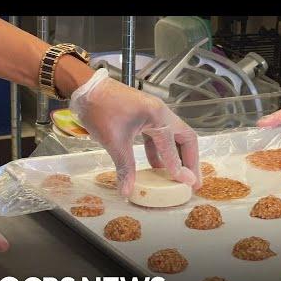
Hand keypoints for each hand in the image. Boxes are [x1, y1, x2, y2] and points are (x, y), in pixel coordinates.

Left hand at [70, 69, 199, 195]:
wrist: (86, 89)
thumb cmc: (100, 110)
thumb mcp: (114, 142)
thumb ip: (125, 168)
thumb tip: (127, 192)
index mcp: (157, 116)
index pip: (172, 147)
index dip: (179, 168)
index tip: (187, 184)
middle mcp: (161, 112)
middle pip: (185, 138)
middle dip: (190, 160)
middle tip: (193, 181)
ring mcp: (154, 112)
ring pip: (174, 136)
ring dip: (177, 155)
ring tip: (179, 176)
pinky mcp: (145, 115)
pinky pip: (159, 135)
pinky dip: (161, 151)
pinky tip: (156, 166)